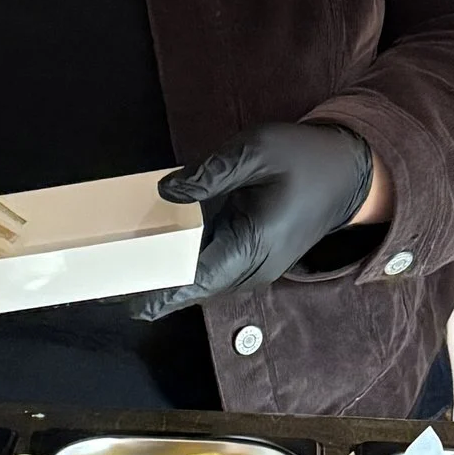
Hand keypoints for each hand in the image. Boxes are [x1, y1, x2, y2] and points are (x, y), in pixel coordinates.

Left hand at [138, 122, 376, 317]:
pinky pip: (212, 268)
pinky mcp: (253, 259)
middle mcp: (253, 267)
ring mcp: (254, 267)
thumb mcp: (256, 151)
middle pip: (193, 287)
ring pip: (201, 281)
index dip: (159, 293)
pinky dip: (182, 266)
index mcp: (253, 243)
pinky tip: (153, 255)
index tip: (125, 303)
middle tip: (102, 290)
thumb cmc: (306, 158)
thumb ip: (210, 173)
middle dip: (151, 288)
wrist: (350, 173)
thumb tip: (166, 193)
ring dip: (164, 279)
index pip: (197, 278)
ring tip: (117, 276)